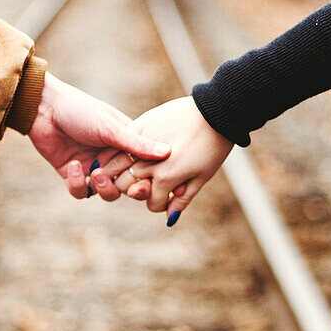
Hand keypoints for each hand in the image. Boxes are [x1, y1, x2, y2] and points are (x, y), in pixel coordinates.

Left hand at [28, 73, 170, 198]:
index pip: (146, 169)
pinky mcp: (72, 173)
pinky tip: (74, 166)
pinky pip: (80, 190)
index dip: (151, 180)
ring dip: (104, 188)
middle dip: (131, 190)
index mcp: (127, 144)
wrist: (44, 107)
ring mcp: (93, 167)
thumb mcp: (111, 128)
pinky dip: (78, 183)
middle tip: (131, 189)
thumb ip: (138, 144)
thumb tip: (168, 152)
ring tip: (96, 174)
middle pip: (130, 186)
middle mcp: (112, 158)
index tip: (154, 185)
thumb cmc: (81, 109)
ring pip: (107, 193)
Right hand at [90, 97, 231, 223]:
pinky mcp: (139, 124)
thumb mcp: (202, 177)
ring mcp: (142, 143)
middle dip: (135, 189)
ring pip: (116, 167)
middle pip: (127, 187)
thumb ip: (182, 199)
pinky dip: (115, 153)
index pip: (151, 202)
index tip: (167, 196)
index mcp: (166, 178)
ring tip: (129, 171)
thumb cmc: (213, 147)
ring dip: (120, 173)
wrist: (215, 112)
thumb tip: (170, 218)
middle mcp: (150, 162)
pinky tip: (122, 155)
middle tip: (144, 184)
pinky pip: (118, 144)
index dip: (159, 203)